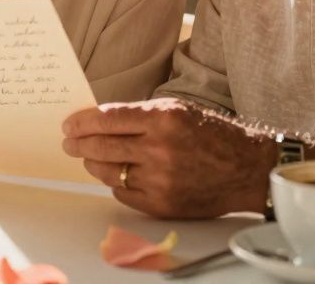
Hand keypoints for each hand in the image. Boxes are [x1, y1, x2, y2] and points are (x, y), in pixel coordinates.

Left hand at [61, 98, 275, 218]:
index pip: (107, 119)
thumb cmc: (212, 135)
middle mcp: (159, 149)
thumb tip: (98, 122)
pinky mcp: (162, 204)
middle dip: (78, 144)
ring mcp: (160, 180)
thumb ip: (139, 115)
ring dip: (93, 164)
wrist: (246, 168)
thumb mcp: (177, 110)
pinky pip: (123, 194)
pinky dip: (116, 183)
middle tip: (69, 142)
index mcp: (163, 119)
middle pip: (101, 147)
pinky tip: (118, 175)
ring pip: (108, 172)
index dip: (82, 122)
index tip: (69, 124)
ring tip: (90, 157)